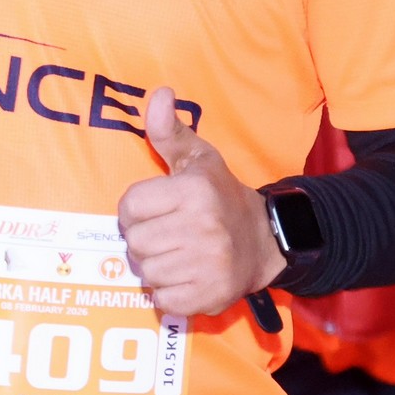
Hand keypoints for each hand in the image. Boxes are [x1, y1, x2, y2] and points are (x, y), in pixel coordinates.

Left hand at [116, 87, 283, 318]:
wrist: (266, 240)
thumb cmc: (220, 196)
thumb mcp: (198, 159)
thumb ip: (170, 130)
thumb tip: (159, 94)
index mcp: (194, 192)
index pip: (128, 207)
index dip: (136, 210)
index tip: (156, 210)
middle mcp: (202, 227)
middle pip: (134, 243)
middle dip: (145, 240)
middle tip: (168, 234)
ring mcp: (208, 265)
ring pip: (146, 272)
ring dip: (156, 267)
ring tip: (178, 254)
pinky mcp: (210, 296)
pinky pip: (162, 300)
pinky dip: (168, 292)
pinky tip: (185, 276)